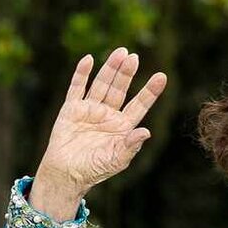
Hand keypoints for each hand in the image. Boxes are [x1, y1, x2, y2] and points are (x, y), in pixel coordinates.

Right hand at [33, 47, 167, 209]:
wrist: (66, 174)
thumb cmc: (94, 170)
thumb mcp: (117, 160)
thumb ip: (131, 146)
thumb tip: (147, 132)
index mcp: (123, 127)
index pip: (140, 105)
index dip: (150, 91)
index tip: (162, 77)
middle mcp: (108, 115)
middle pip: (120, 89)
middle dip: (127, 73)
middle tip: (135, 57)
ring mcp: (90, 110)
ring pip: (102, 84)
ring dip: (110, 68)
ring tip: (120, 52)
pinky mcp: (71, 109)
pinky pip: (77, 88)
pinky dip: (81, 73)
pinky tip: (89, 59)